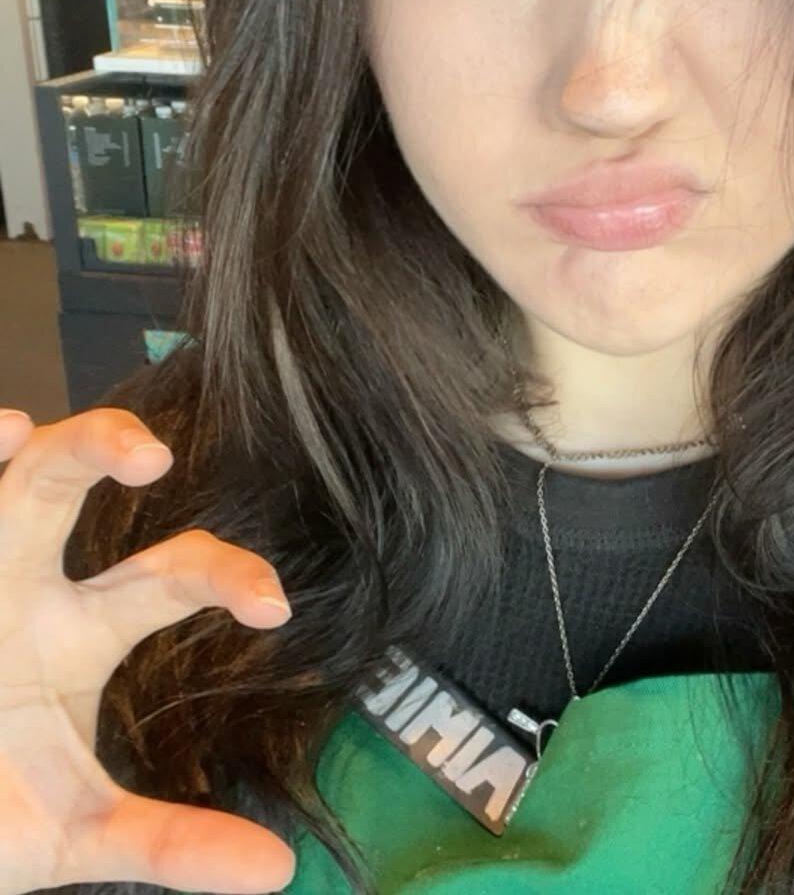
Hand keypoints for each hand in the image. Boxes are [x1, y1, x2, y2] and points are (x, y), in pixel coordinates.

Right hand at [0, 407, 296, 893]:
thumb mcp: (74, 834)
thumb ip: (171, 845)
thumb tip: (279, 871)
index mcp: (79, 631)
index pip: (167, 574)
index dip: (226, 577)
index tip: (274, 607)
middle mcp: (19, 584)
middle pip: (64, 485)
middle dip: (101, 448)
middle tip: (150, 455)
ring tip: (13, 432)